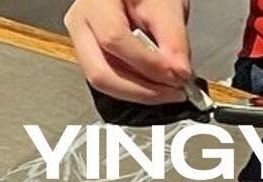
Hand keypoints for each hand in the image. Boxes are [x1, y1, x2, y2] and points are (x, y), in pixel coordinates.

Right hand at [64, 0, 191, 104]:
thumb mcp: (167, 6)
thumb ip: (174, 40)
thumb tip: (180, 73)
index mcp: (96, 1)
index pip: (114, 39)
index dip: (148, 64)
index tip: (179, 76)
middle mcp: (81, 23)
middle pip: (100, 72)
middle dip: (142, 90)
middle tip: (175, 92)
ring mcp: (83, 42)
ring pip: (104, 82)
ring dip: (141, 92)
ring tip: (170, 88)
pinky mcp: (93, 57)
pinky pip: (111, 81)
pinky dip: (137, 88)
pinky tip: (157, 83)